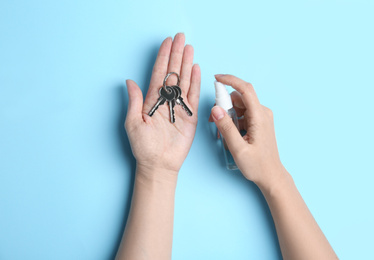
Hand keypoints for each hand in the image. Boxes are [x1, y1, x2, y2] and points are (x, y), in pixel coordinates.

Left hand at [125, 33, 200, 174]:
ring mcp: (180, 107)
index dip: (163, 57)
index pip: (159, 73)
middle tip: (181, 37)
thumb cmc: (143, 147)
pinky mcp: (190, 116)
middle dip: (177, 54)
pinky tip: (196, 69)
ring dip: (187, 64)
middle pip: (173, 72)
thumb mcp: (133, 123)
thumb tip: (129, 81)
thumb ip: (134, 101)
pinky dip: (195, 82)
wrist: (158, 164)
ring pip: (184, 80)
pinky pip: (193, 96)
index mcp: (152, 100)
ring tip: (190, 48)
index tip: (167, 42)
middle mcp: (167, 100)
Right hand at [211, 74, 285, 189]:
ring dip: (228, 115)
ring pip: (239, 106)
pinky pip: (243, 113)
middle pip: (239, 98)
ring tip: (225, 133)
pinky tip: (233, 135)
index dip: (230, 80)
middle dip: (224, 105)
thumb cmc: (257, 165)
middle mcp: (262, 113)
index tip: (216, 78)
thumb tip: (215, 109)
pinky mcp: (259, 121)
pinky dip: (234, 120)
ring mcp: (262, 117)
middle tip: (215, 121)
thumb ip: (226, 128)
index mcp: (259, 116)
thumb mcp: (238, 148)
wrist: (271, 175)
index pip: (245, 89)